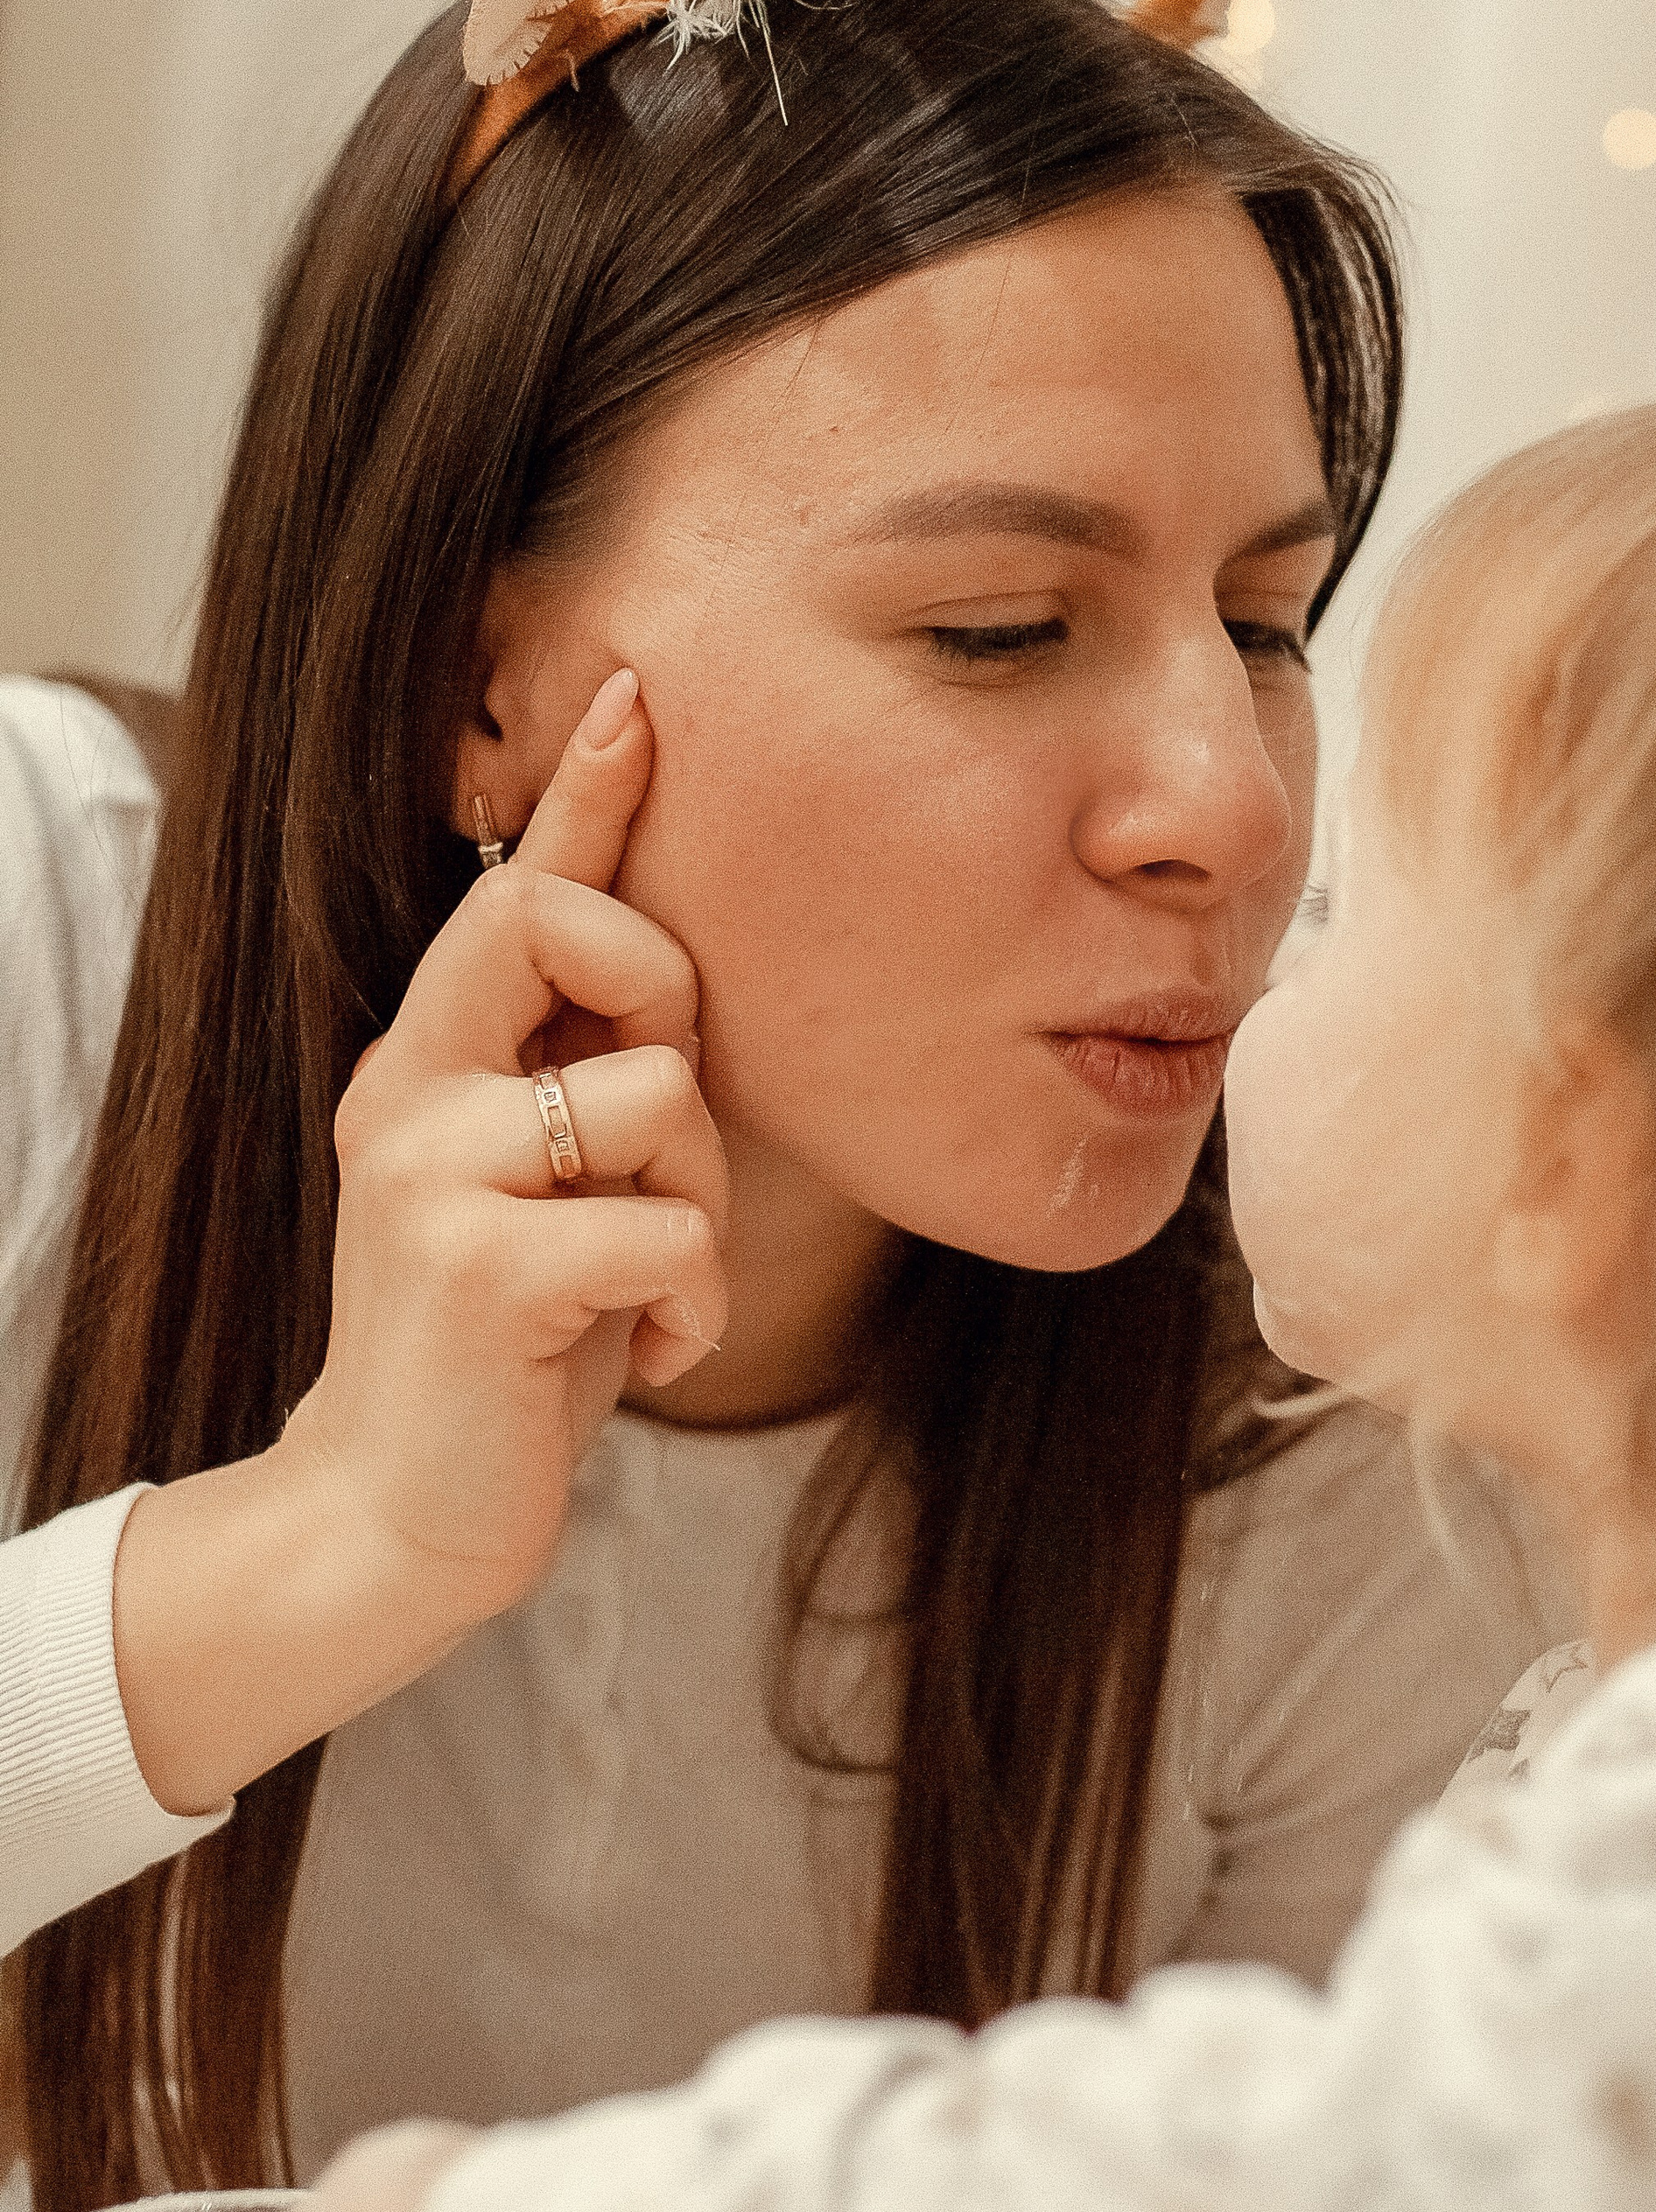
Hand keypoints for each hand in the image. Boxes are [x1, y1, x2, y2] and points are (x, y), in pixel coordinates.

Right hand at [282, 664, 729, 1624]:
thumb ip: (584, 1081)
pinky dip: (693, 1302)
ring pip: (655, 1093)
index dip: (585, 789)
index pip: (512, 884)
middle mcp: (410, 1089)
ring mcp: (429, 1172)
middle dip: (667, 999)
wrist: (397, 1517)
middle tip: (667, 1145)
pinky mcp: (477, 1269)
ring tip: (657, 1287)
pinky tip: (650, 1354)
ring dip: (701, 1204)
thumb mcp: (547, 1190)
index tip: (641, 693)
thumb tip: (673, 981)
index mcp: (430, 1060)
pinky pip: (666, 1226)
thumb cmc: (510, 1348)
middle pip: (559, 920)